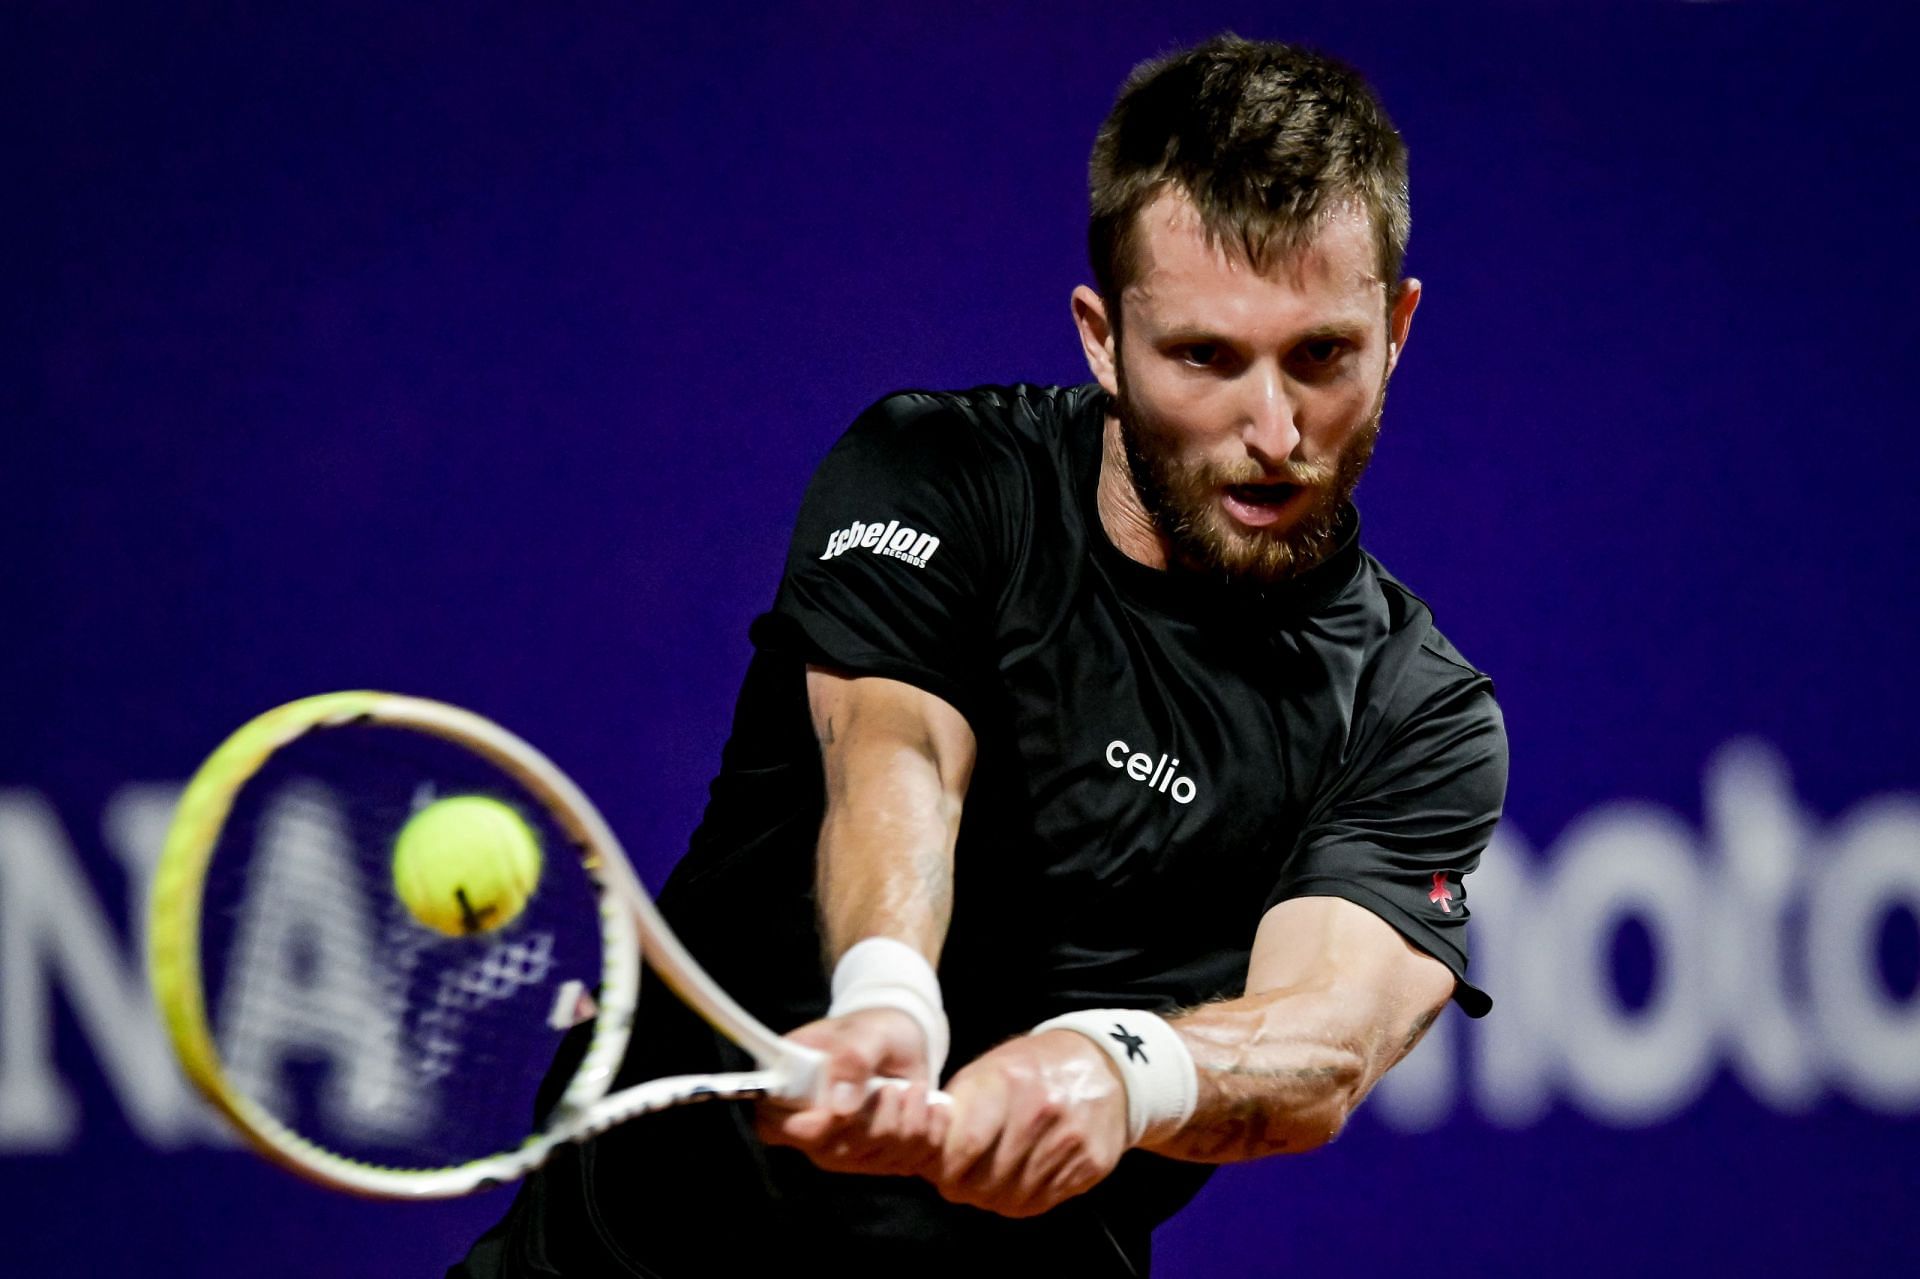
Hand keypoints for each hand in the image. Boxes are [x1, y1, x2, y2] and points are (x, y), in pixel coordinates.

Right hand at [756, 1008, 947, 1175]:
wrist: (903, 1041)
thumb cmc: (872, 1030)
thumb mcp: (865, 1033)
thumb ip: (852, 1060)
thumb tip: (841, 1108)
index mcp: (791, 1093)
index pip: (773, 1126)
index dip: (801, 1127)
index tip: (838, 1111)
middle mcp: (813, 1131)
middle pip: (836, 1151)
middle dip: (875, 1118)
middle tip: (891, 1087)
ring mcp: (846, 1150)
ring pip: (879, 1155)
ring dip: (908, 1118)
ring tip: (914, 1090)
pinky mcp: (881, 1158)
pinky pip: (911, 1159)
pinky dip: (929, 1130)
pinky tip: (930, 1107)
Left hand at [929, 1029, 1128, 1217]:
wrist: (1103, 1065)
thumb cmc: (1032, 1068)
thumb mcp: (989, 1071)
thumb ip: (958, 1110)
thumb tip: (926, 1153)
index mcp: (1009, 1082)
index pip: (966, 1146)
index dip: (946, 1168)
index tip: (939, 1170)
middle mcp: (1042, 1111)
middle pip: (988, 1180)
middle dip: (966, 1188)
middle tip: (961, 1182)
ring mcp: (1071, 1140)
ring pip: (1014, 1198)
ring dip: (993, 1198)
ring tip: (988, 1182)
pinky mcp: (1092, 1163)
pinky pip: (1044, 1202)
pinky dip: (1024, 1199)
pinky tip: (1018, 1181)